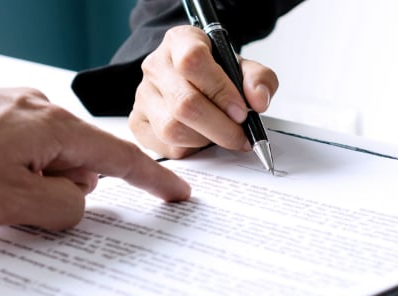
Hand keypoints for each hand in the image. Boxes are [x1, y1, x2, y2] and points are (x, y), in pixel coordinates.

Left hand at [0, 80, 190, 229]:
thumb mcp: (11, 203)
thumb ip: (63, 209)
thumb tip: (79, 204)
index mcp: (57, 130)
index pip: (122, 159)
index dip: (154, 181)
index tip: (178, 195)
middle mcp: (42, 112)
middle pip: (78, 165)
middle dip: (61, 193)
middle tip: (19, 208)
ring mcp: (15, 110)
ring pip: (45, 161)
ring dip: (29, 185)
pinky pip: (19, 151)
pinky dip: (9, 172)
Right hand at [131, 25, 278, 157]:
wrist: (193, 82)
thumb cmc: (217, 74)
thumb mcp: (243, 68)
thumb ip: (259, 79)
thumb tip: (258, 101)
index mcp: (180, 41)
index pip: (193, 61)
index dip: (221, 91)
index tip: (242, 111)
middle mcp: (156, 66)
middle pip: (184, 103)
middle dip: (221, 128)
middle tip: (241, 136)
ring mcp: (143, 95)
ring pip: (173, 129)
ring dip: (206, 141)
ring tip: (221, 135)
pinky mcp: (138, 123)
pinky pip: (165, 147)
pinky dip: (190, 151)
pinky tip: (202, 140)